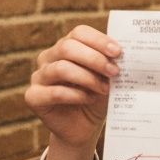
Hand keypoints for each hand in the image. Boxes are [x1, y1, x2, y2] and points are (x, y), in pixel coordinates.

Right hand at [25, 25, 120, 150]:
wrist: (85, 126)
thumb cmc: (98, 96)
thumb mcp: (108, 77)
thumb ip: (112, 63)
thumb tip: (126, 53)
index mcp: (67, 46)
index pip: (79, 33)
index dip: (99, 40)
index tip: (118, 52)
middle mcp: (49, 58)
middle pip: (67, 47)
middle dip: (95, 59)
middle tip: (114, 72)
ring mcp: (39, 76)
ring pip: (61, 68)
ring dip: (88, 78)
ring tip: (105, 88)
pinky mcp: (33, 97)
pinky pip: (55, 92)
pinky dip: (76, 95)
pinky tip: (90, 98)